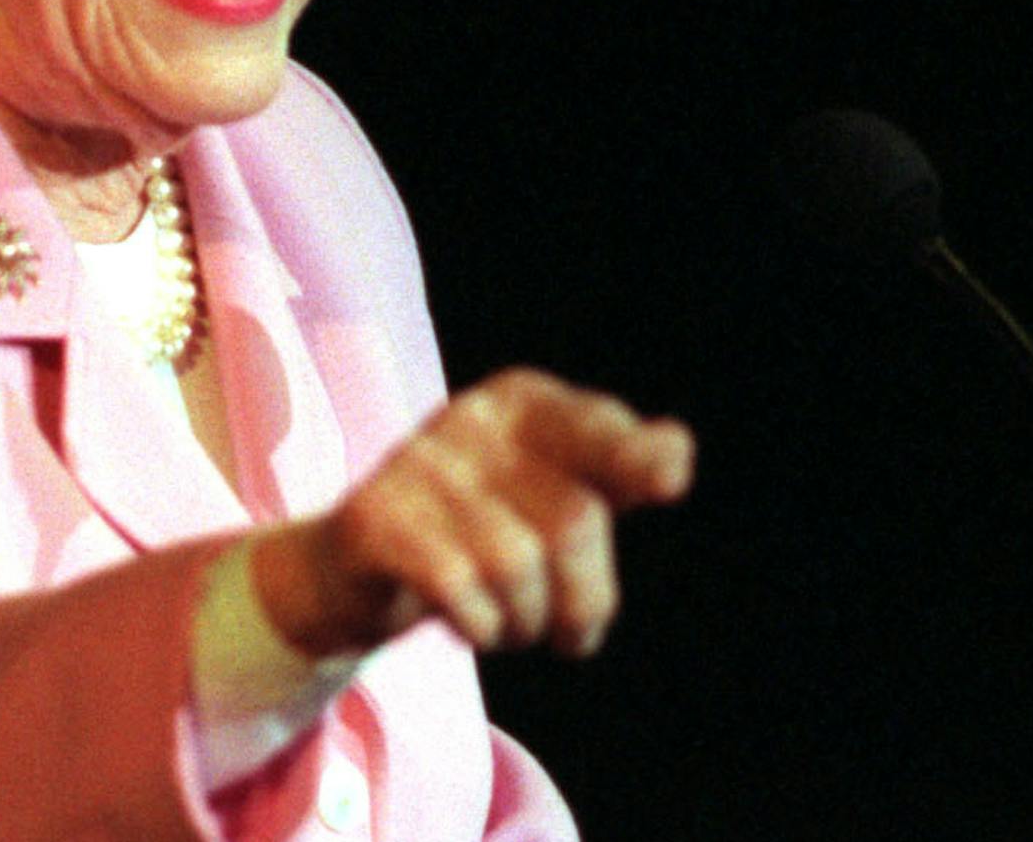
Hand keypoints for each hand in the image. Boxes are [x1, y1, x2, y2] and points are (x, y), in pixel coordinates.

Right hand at [249, 368, 693, 658]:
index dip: (638, 462)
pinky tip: (467, 620)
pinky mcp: (375, 519)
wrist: (355, 563)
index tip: (666, 484)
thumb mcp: (551, 489)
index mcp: (520, 402)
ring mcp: (418, 465)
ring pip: (518, 567)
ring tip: (506, 620)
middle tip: (567, 630)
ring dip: (525, 622)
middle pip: (575, 520)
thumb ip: (618, 469)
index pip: (599, 428)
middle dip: (584, 598)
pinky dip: (479, 626)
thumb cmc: (479, 528)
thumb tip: (676, 454)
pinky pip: (461, 592)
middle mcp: (469, 419)